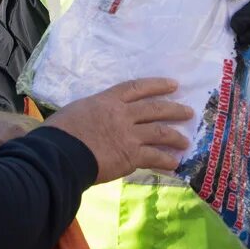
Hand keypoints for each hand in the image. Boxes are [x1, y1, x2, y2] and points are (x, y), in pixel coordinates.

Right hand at [46, 78, 192, 184]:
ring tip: (186, 141)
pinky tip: (175, 163)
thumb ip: (93, 111)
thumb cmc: (61, 131)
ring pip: (160, 132)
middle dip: (174, 109)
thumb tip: (95, 115)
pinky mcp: (131, 156)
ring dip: (176, 136)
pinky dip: (167, 160)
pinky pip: (155, 156)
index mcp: (108, 100)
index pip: (137, 88)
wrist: (61, 153)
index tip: (173, 85)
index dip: (157, 85)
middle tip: (188, 111)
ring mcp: (129, 135)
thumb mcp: (77, 110)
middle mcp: (123, 114)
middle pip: (155, 108)